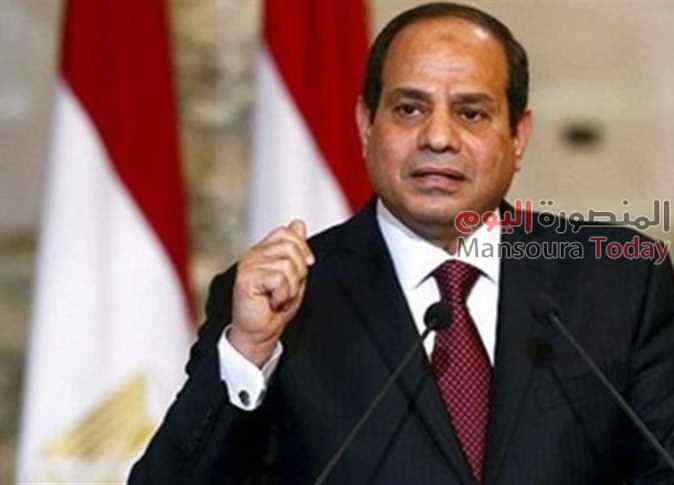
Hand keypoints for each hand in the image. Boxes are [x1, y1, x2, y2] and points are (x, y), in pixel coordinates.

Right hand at [229, 220, 313, 366]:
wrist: (260, 332)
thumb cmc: (275, 307)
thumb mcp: (293, 275)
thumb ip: (296, 250)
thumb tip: (298, 223)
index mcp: (263, 250)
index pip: (286, 232)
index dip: (302, 247)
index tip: (307, 266)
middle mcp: (253, 254)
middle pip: (290, 247)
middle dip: (299, 271)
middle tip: (287, 289)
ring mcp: (248, 265)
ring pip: (287, 265)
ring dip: (290, 287)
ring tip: (278, 297)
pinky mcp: (246, 279)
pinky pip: (278, 279)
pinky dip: (282, 295)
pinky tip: (271, 302)